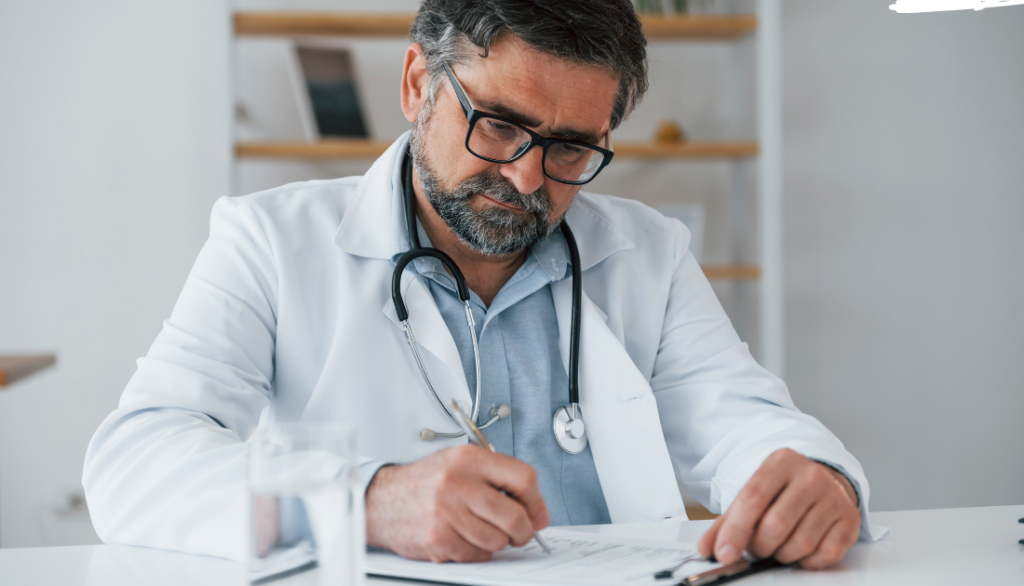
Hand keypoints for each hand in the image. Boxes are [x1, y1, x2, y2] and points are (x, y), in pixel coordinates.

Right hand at [365, 445, 549, 562]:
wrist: (381, 499)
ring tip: (484, 532)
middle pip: (514, 515)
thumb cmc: (424, 482)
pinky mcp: (438, 538)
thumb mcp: (458, 463)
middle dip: (524, 530)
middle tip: (520, 532)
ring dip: (497, 542)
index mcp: (468, 459)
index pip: (522, 478)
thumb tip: (533, 507)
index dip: (537, 501)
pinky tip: (465, 539)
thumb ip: (494, 477)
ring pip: (497, 540)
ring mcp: (447, 512)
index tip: (538, 514)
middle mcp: (458, 482)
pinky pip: (476, 554)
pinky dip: (477, 552)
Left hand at [697, 448, 860, 568]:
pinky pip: (825, 555)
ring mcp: (834, 497)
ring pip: (800, 544)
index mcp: (781, 462)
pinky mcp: (850, 520)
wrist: (825, 480)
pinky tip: (801, 550)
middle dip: (759, 546)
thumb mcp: (754, 494)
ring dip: (782, 555)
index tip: (724, 554)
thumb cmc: (783, 491)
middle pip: (775, 525)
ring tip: (778, 546)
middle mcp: (810, 475)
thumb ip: (727, 521)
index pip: (752, 498)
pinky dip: (807, 561)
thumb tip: (707, 549)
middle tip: (756, 547)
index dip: (735, 530)